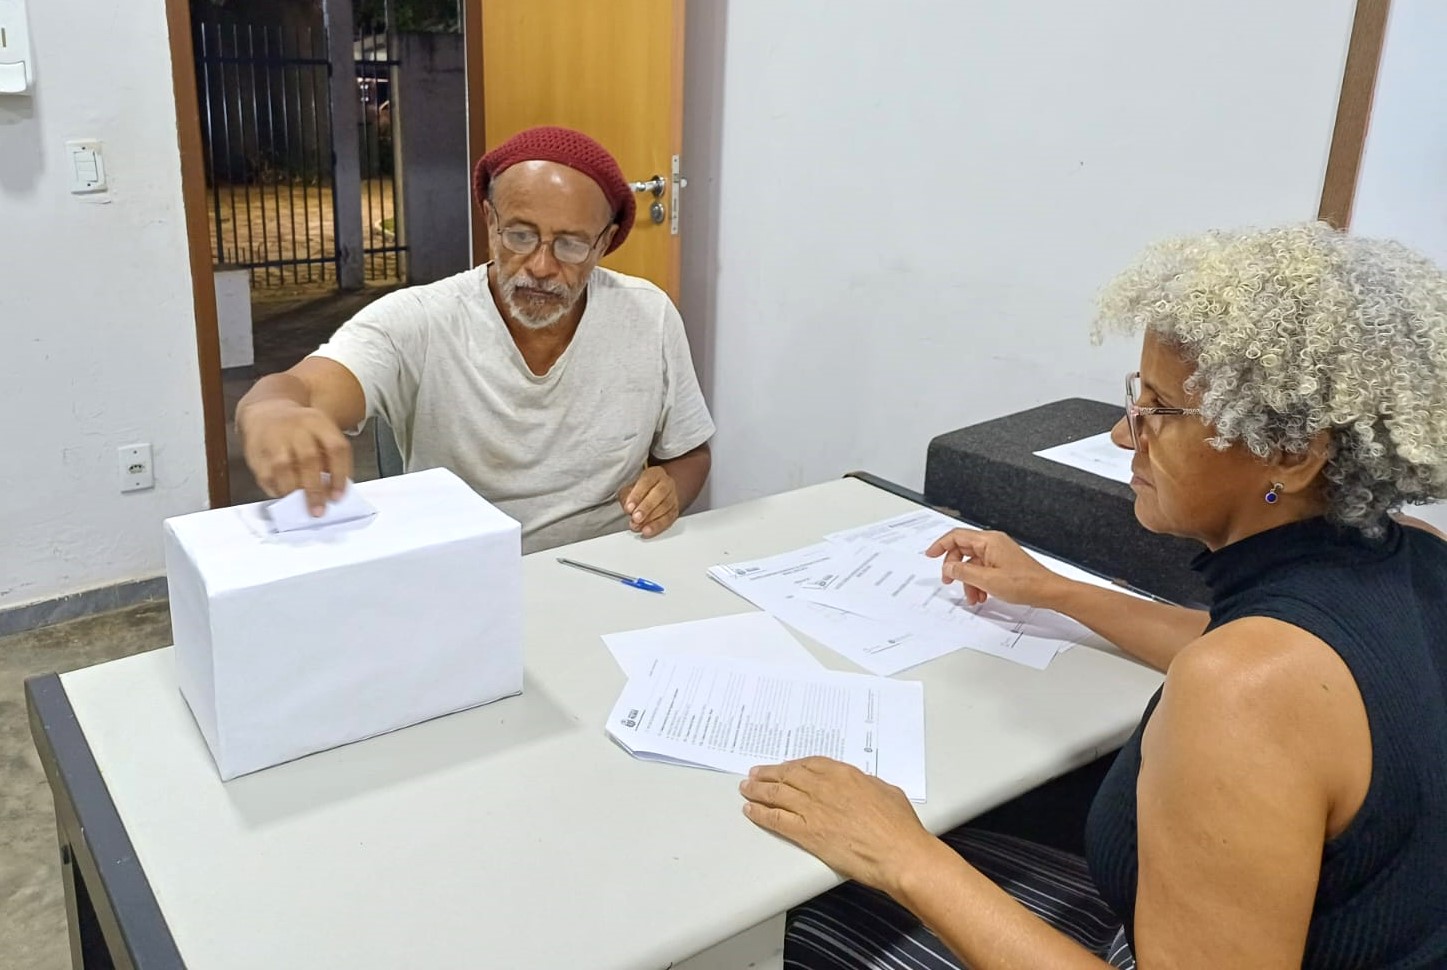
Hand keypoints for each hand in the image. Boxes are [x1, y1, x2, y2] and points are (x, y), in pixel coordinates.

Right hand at [238, 399, 352, 514]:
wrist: (266, 412)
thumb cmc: (300, 430)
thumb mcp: (320, 432)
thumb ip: (329, 458)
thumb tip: (332, 492)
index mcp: (318, 422)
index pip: (336, 448)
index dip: (340, 475)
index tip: (338, 497)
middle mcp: (297, 427)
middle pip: (309, 459)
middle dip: (315, 489)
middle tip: (319, 510)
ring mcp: (274, 438)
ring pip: (284, 467)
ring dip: (294, 491)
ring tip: (301, 506)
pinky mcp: (256, 451)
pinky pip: (266, 475)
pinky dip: (276, 490)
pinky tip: (285, 496)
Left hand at [617, 465, 679, 537]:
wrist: (656, 492)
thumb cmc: (640, 491)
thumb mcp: (629, 488)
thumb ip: (626, 496)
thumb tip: (628, 508)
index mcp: (654, 473)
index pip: (646, 482)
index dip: (637, 495)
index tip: (629, 508)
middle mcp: (666, 483)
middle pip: (659, 494)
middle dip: (646, 508)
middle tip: (636, 518)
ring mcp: (673, 496)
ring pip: (665, 507)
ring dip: (650, 519)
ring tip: (638, 526)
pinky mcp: (675, 510)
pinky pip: (668, 518)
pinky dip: (657, 526)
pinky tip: (648, 530)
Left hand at [739, 757, 936, 894]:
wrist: (898, 853)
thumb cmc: (899, 827)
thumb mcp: (886, 791)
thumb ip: (868, 784)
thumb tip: (861, 786)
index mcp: (844, 775)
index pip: (809, 764)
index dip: (792, 765)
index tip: (784, 767)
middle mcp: (823, 788)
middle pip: (788, 776)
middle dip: (769, 774)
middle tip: (756, 774)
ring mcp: (813, 810)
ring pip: (777, 794)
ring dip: (758, 790)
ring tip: (746, 788)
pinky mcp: (807, 833)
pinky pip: (775, 819)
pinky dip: (760, 813)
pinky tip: (751, 811)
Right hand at [924, 529, 1061, 607]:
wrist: (1047, 591)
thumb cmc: (1025, 583)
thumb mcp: (987, 580)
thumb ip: (963, 572)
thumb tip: (948, 567)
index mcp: (989, 541)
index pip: (956, 536)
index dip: (940, 545)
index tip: (930, 555)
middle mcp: (993, 543)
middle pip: (963, 550)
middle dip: (955, 568)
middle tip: (949, 581)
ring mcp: (999, 553)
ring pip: (973, 563)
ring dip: (968, 580)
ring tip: (972, 596)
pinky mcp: (1003, 563)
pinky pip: (983, 569)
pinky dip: (979, 582)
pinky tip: (982, 595)